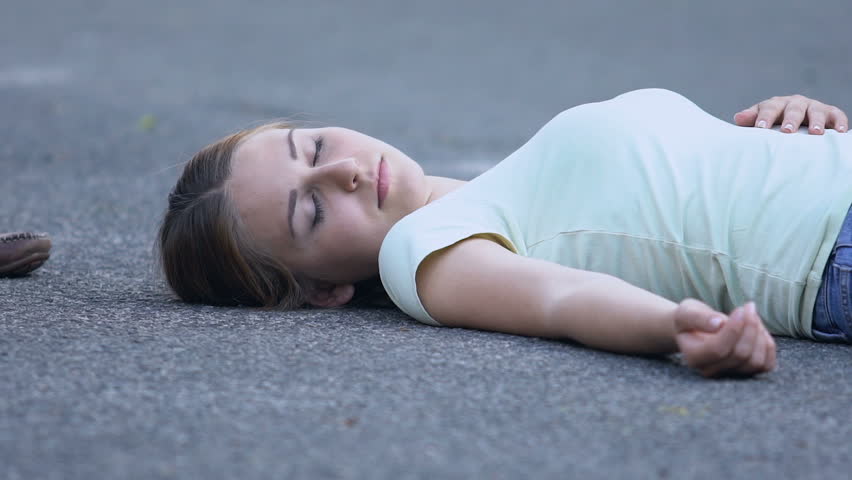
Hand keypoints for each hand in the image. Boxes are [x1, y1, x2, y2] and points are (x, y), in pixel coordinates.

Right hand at [673, 299, 776, 377]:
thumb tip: (719, 324)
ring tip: (752, 316)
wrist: (694, 329)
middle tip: (748, 307)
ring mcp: (730, 373)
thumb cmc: (689, 320)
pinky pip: (766, 365)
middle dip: (750, 328)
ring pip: (755, 362)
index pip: (718, 349)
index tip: (740, 309)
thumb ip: (698, 318)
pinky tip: (759, 329)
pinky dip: (768, 345)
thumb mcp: (687, 313)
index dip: (734, 329)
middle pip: (740, 355)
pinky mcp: (746, 372)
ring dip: (760, 335)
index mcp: (694, 357)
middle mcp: (711, 370)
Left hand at [733, 94, 847, 134]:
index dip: (765, 117)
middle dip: (791, 119)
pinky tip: (840, 132)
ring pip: (816, 111)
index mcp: (777, 104)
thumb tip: (738, 118)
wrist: (798, 123)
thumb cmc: (775, 125)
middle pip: (793, 109)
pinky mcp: (831, 113)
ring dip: (816, 122)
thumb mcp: (762, 121)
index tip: (760, 128)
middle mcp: (796, 103)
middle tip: (787, 131)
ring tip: (815, 133)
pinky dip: (839, 122)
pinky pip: (837, 115)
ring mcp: (814, 107)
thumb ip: (751, 120)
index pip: (769, 108)